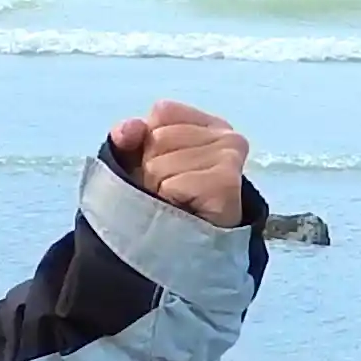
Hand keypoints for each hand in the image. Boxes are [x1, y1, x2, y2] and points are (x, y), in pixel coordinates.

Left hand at [109, 101, 250, 226]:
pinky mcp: (226, 184)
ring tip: (176, 202)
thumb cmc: (166, 199)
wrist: (189, 249)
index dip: (148, 142)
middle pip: (157, 139)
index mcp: (211, 124)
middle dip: (151, 169)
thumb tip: (131, 128)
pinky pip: (172, 185)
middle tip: (169, 191)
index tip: (164, 168)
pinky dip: (168, 201)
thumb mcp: (140, 160)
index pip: (163, 112)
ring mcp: (230, 158)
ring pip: (159, 165)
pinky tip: (184, 209)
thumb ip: (130, 136)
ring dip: (157, 189)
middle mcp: (228, 136)